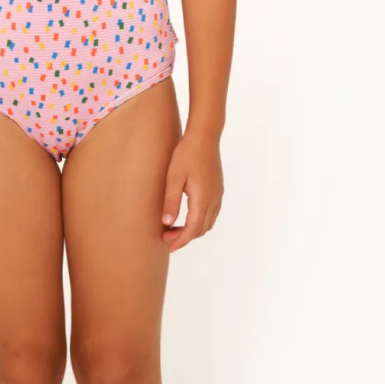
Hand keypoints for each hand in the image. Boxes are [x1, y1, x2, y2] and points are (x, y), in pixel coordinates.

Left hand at [161, 131, 223, 252]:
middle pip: (201, 229)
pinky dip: (199, 221)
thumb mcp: (173, 178)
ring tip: (174, 229)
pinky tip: (187, 217)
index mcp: (203, 199)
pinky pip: (211, 213)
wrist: (204, 136)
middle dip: (185, 237)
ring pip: (208, 222)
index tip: (169, 246)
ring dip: (193, 230)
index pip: (193, 229)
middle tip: (166, 237)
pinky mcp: (218, 190)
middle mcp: (214, 200)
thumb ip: (171, 201)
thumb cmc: (186, 154)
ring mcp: (218, 195)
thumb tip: (167, 223)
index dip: (181, 240)